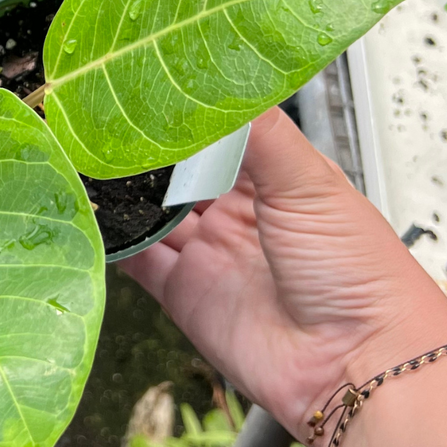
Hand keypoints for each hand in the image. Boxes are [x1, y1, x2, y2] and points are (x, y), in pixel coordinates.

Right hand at [119, 107, 446, 442]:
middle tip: (105, 117)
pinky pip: (138, 261)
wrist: (358, 369)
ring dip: (125, 191)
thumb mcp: (310, 182)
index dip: (187, 110)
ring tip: (88, 155)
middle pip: (180, 170)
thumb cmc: (359, 272)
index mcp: (278, 176)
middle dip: (147, 149)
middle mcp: (242, 212)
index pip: (221, 131)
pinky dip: (114, 240)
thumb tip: (222, 78)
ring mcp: (212, 253)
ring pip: (152, 212)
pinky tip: (93, 214)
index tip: (148, 82)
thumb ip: (259, 131)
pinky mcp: (187, 295)